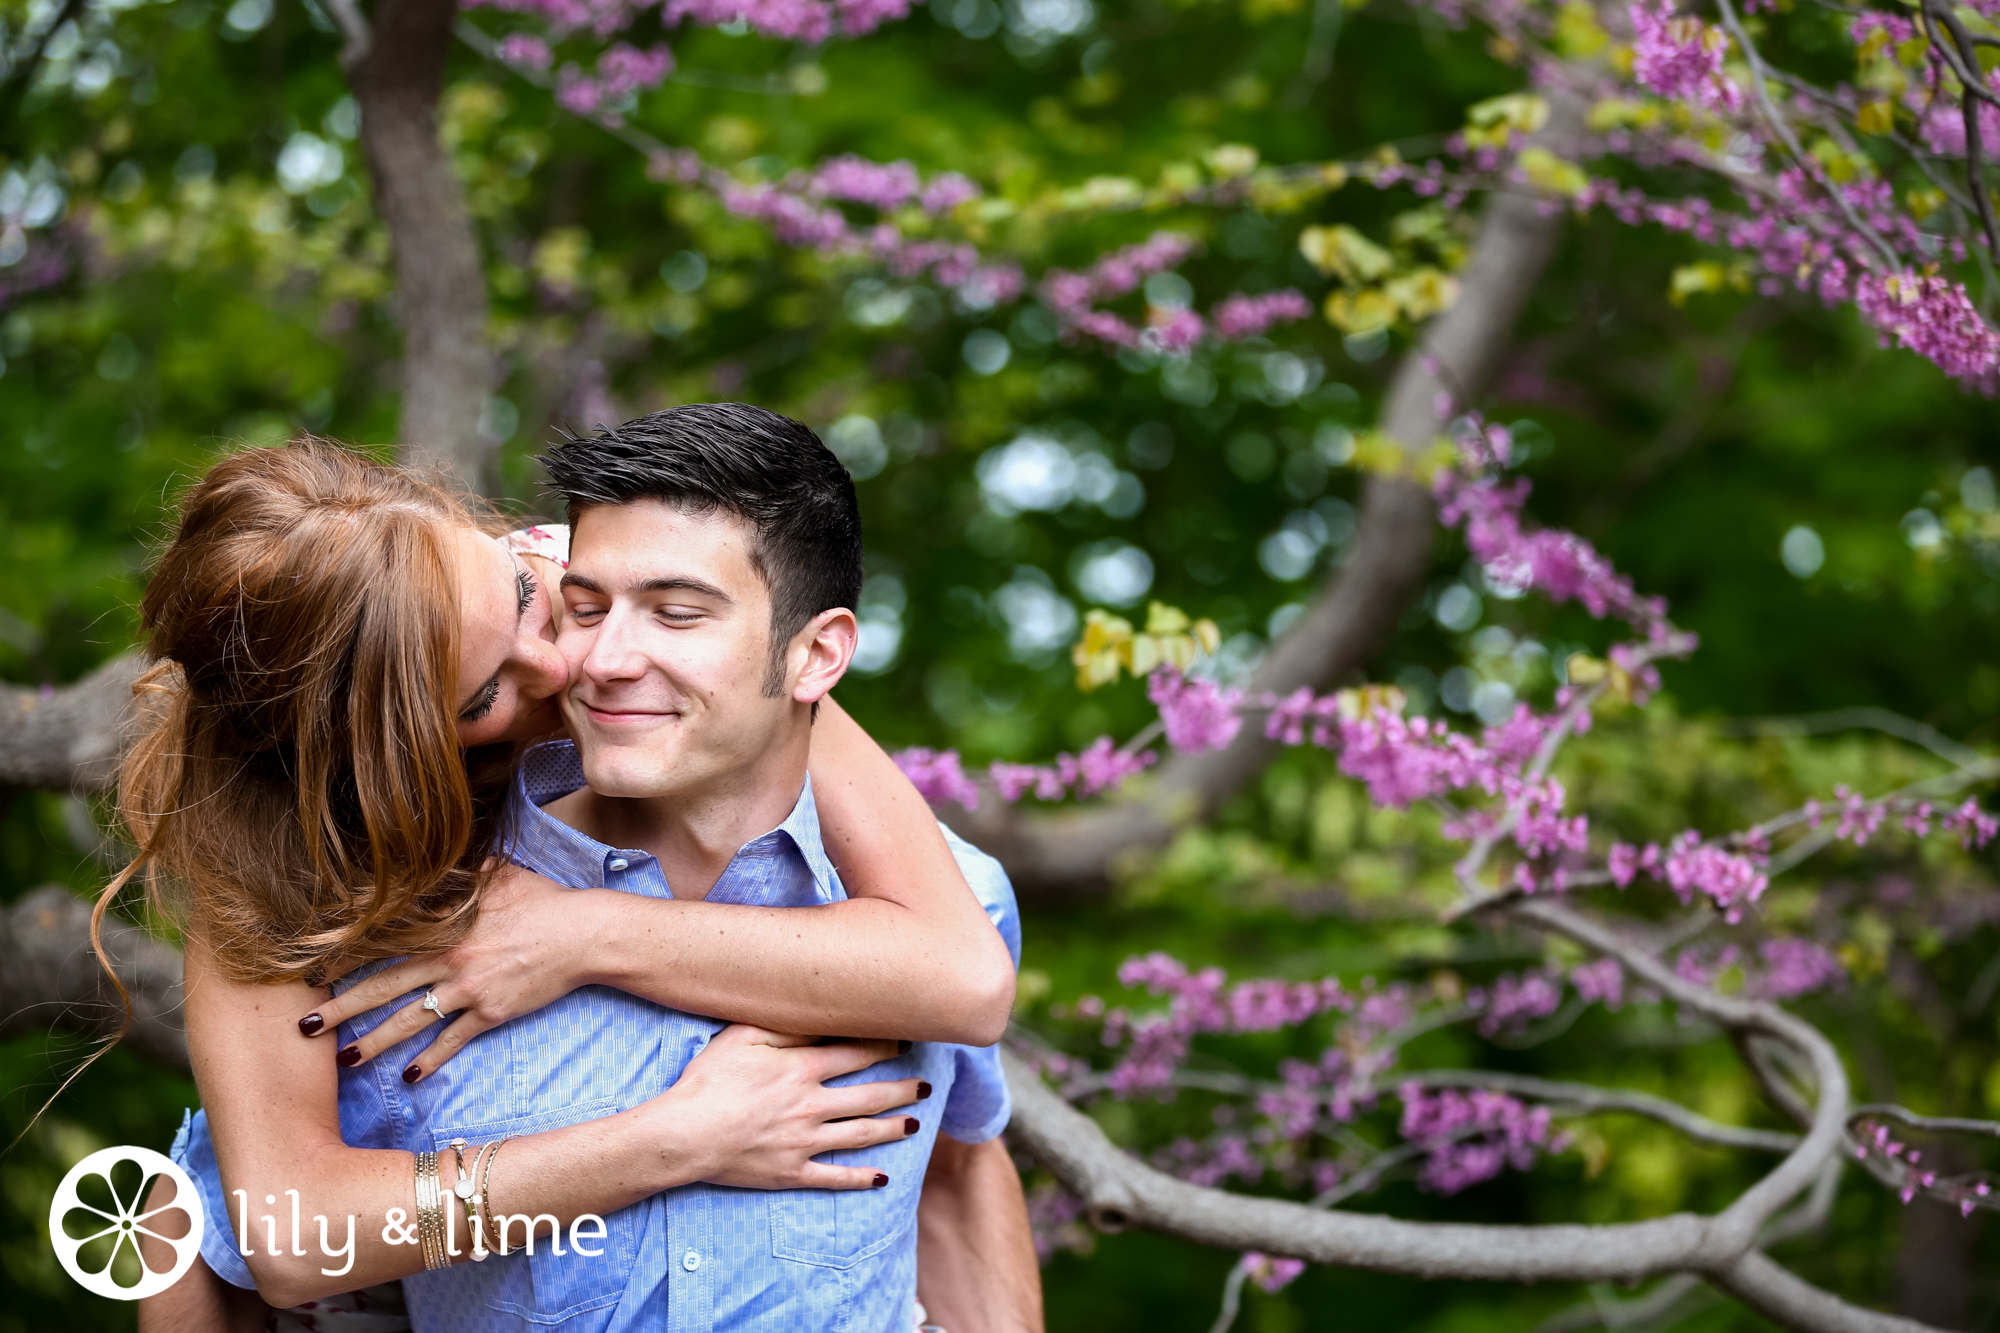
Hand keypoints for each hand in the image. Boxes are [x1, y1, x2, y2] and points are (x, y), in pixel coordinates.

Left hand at [297, 863, 593, 1081]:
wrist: (583, 934)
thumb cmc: (543, 900)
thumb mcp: (501, 874)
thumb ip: (468, 871)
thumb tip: (451, 858)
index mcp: (443, 925)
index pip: (383, 941)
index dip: (346, 957)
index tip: (313, 972)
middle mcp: (448, 959)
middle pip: (383, 986)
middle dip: (341, 1009)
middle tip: (304, 1028)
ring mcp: (468, 988)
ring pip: (410, 1019)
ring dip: (375, 1043)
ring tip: (345, 1061)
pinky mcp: (491, 1012)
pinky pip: (452, 1041)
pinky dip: (430, 1060)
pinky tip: (409, 1078)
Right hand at [654, 1025, 930, 1190]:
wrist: (684, 1133)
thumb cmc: (708, 1079)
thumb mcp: (743, 1036)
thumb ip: (786, 1028)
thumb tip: (820, 1016)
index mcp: (802, 1069)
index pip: (857, 1054)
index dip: (885, 1046)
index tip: (905, 1041)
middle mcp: (812, 1105)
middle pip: (870, 1096)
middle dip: (902, 1089)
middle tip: (925, 1087)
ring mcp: (805, 1142)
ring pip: (861, 1135)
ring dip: (892, 1128)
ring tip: (914, 1123)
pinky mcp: (792, 1172)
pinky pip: (834, 1178)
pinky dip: (860, 1179)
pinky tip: (882, 1178)